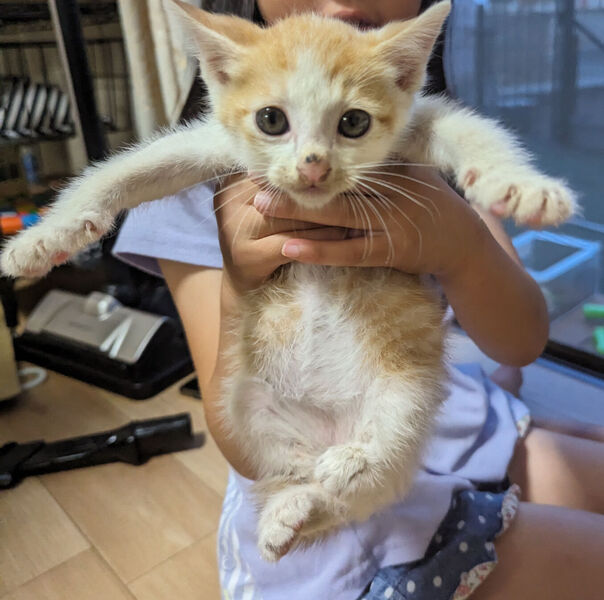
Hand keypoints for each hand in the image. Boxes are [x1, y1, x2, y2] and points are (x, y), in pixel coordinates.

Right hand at [214, 174, 348, 294]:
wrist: (243, 286)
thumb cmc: (264, 239)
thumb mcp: (269, 206)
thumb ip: (285, 186)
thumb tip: (329, 163)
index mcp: (235, 180)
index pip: (280, 172)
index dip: (311, 175)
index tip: (342, 172)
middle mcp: (230, 200)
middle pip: (286, 193)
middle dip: (321, 196)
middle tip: (354, 192)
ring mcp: (236, 229)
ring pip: (291, 218)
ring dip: (326, 218)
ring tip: (354, 214)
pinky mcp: (247, 256)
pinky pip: (291, 243)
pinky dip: (318, 241)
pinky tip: (340, 239)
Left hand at [252, 166, 486, 278]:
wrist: (463, 244)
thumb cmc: (430, 205)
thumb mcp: (411, 173)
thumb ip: (377, 163)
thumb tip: (334, 153)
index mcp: (394, 167)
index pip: (346, 161)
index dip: (311, 159)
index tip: (277, 153)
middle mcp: (391, 191)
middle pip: (336, 185)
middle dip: (295, 183)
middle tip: (256, 176)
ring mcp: (390, 222)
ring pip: (337, 218)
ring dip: (297, 214)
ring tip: (261, 207)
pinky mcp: (389, 251)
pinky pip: (348, 252)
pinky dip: (319, 251)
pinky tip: (289, 249)